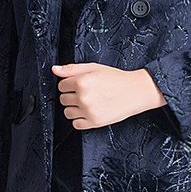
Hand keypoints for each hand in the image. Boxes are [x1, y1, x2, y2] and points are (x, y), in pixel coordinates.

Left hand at [51, 62, 165, 128]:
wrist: (135, 92)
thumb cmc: (116, 78)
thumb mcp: (94, 67)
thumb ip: (72, 69)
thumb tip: (55, 69)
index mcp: (82, 82)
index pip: (61, 85)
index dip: (69, 84)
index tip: (79, 84)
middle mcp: (83, 97)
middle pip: (63, 99)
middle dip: (71, 95)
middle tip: (86, 92)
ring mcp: (88, 111)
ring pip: (67, 113)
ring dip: (74, 108)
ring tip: (87, 102)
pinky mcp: (94, 122)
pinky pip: (75, 124)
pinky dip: (80, 119)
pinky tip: (89, 111)